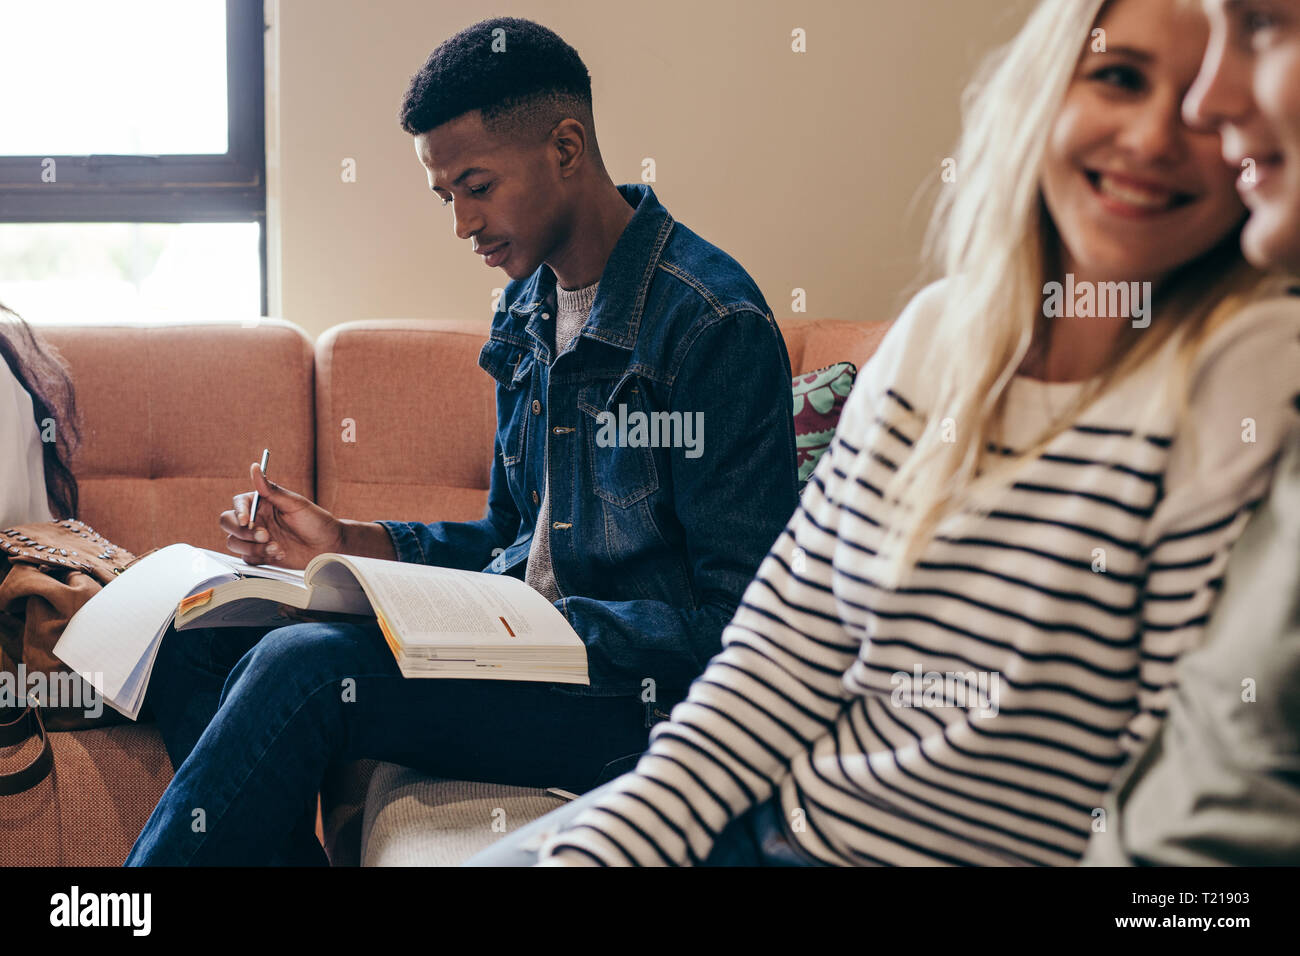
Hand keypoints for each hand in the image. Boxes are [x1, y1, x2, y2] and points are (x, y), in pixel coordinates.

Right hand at [218, 462, 345, 568]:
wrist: (329, 546)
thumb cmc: (316, 521)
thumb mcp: (295, 503)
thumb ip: (272, 490)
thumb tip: (255, 468)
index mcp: (262, 503)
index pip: (238, 504)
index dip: (239, 512)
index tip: (247, 521)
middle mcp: (256, 520)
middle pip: (228, 523)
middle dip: (243, 532)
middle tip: (265, 535)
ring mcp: (256, 539)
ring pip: (234, 543)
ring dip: (253, 547)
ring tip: (277, 547)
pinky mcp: (260, 555)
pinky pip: (247, 558)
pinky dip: (260, 557)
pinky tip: (279, 553)